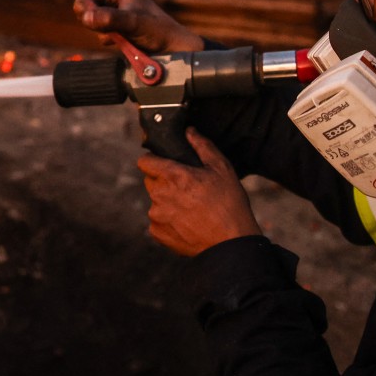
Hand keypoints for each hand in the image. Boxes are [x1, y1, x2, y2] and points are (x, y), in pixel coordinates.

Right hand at [73, 0, 202, 52]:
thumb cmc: (157, 31)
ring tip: (117, 36)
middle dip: (93, 21)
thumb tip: (86, 17)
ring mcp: (118, 14)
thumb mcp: (132, 23)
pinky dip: (107, 38)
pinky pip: (102, 32)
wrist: (173, 48)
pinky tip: (119, 41)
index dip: (84, 7)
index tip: (89, 21)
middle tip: (105, 30)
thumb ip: (109, 19)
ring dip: (101, 31)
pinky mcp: (120, 27)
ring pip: (94, 21)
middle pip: (88, 7)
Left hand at [136, 128, 261, 255]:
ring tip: (190, 208)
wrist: (230, 243)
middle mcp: (159, 195)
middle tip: (186, 188)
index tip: (164, 164)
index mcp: (172, 176)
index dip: (154, 161)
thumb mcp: (222, 169)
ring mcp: (156, 216)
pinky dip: (168, 220)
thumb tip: (189, 132)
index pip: (145, 162)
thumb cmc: (229, 204)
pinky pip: (157, 221)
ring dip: (167, 202)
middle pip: (151, 181)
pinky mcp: (157, 233)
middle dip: (164, 181)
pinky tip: (187, 223)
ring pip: (155, 202)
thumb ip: (202, 146)